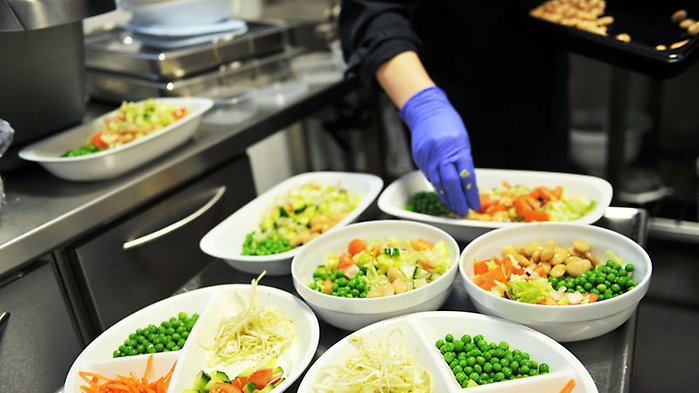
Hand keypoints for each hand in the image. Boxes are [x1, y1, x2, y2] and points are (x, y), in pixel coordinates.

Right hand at [400, 87, 479, 215]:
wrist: (426, 111)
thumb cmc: (448, 123)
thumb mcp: (462, 141)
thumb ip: (463, 161)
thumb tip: (466, 183)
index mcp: (457, 148)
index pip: (466, 177)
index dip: (470, 194)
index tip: (474, 206)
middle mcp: (442, 154)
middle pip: (451, 184)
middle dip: (457, 201)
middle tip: (463, 212)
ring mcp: (429, 157)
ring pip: (438, 184)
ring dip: (446, 198)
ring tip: (453, 208)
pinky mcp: (419, 159)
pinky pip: (430, 177)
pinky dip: (437, 187)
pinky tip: (443, 194)